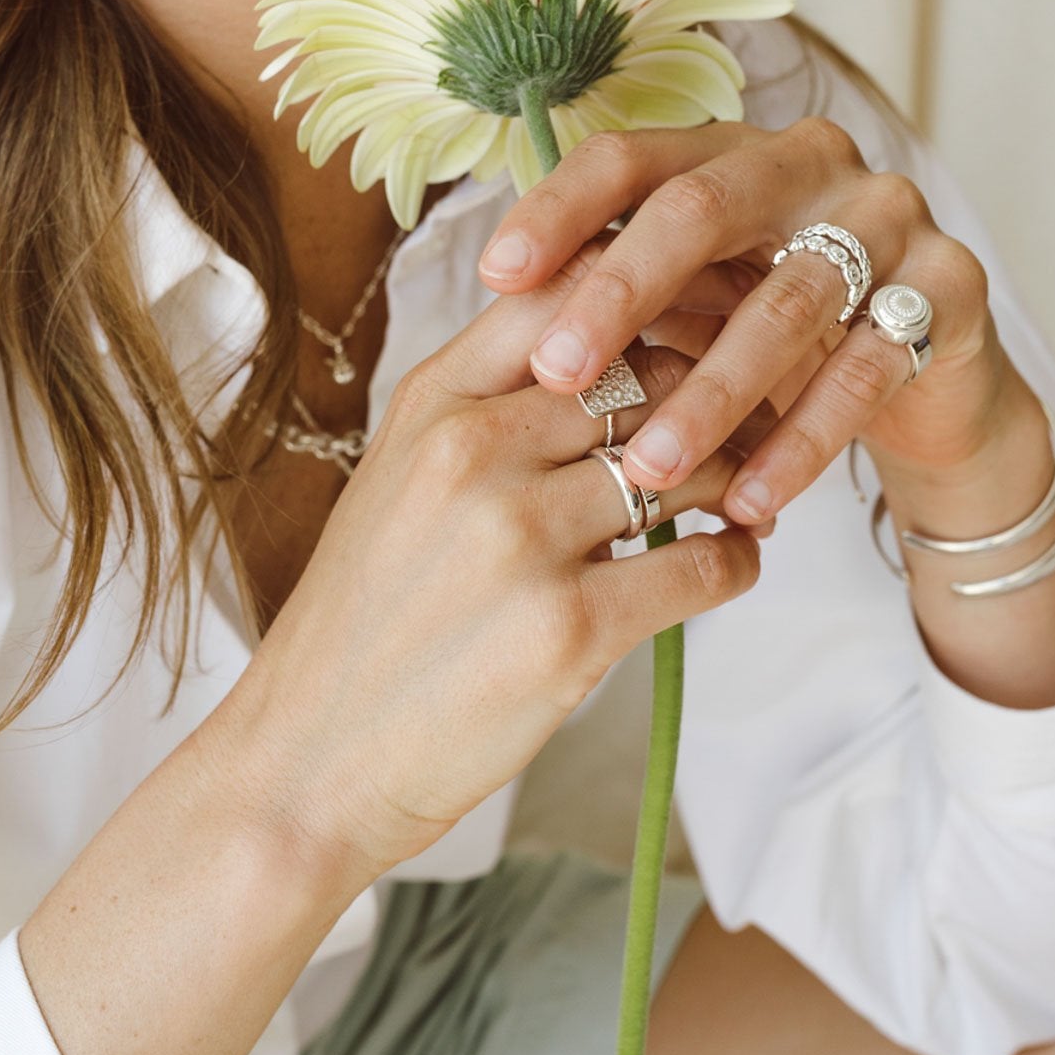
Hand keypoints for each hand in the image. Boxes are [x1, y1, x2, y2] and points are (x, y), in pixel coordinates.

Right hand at [239, 244, 764, 882]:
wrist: (306, 763)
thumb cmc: (362, 625)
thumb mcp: (396, 480)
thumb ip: (483, 408)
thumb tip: (606, 357)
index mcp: (431, 405)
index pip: (566, 293)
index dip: (652, 291)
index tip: (698, 320)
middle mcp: (473, 450)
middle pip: (650, 377)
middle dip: (715, 399)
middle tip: (748, 426)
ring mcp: (520, 537)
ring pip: (688, 464)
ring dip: (734, 480)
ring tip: (741, 500)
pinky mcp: (569, 627)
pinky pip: (706, 563)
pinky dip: (737, 560)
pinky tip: (727, 564)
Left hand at [475, 119, 1022, 525]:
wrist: (923, 391)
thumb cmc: (775, 345)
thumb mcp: (695, 314)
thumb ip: (625, 303)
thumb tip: (503, 327)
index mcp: (731, 152)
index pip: (632, 157)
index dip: (559, 209)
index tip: (494, 276)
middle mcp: (809, 164)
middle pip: (701, 208)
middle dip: (620, 292)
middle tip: (559, 375)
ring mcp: (889, 218)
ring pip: (784, 302)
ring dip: (707, 393)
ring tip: (644, 470)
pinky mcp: (949, 290)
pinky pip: (864, 372)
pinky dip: (799, 443)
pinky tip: (747, 501)